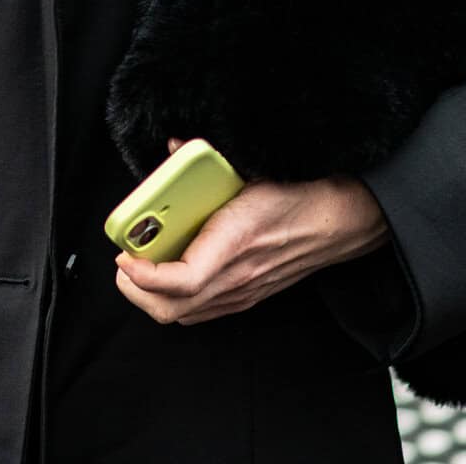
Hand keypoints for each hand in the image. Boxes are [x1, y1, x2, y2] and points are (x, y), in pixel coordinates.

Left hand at [113, 137, 388, 326]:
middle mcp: (238, 274)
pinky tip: (169, 273)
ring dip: (151, 297)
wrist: (341, 220)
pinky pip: (198, 311)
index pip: (184, 279)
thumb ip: (206, 161)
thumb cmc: (298, 193)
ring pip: (182, 315)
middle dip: (135, 290)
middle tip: (124, 261)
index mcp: (237, 239)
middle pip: (172, 309)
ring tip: (138, 266)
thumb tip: (175, 150)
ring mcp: (243, 291)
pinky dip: (174, 299)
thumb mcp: (250, 168)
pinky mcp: (247, 296)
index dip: (145, 274)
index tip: (124, 256)